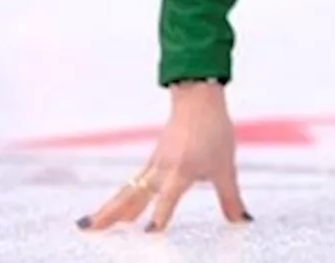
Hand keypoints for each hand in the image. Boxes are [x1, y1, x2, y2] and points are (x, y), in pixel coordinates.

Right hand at [76, 81, 251, 232]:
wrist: (199, 100)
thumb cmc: (213, 131)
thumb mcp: (226, 167)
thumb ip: (231, 198)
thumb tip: (243, 220)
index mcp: (181, 171)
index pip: (168, 198)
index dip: (160, 216)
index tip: (149, 233)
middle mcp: (162, 169)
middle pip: (134, 195)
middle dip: (113, 213)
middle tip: (91, 229)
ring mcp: (154, 164)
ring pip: (129, 189)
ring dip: (111, 207)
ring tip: (92, 224)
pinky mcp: (153, 160)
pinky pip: (133, 182)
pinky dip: (122, 196)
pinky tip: (116, 207)